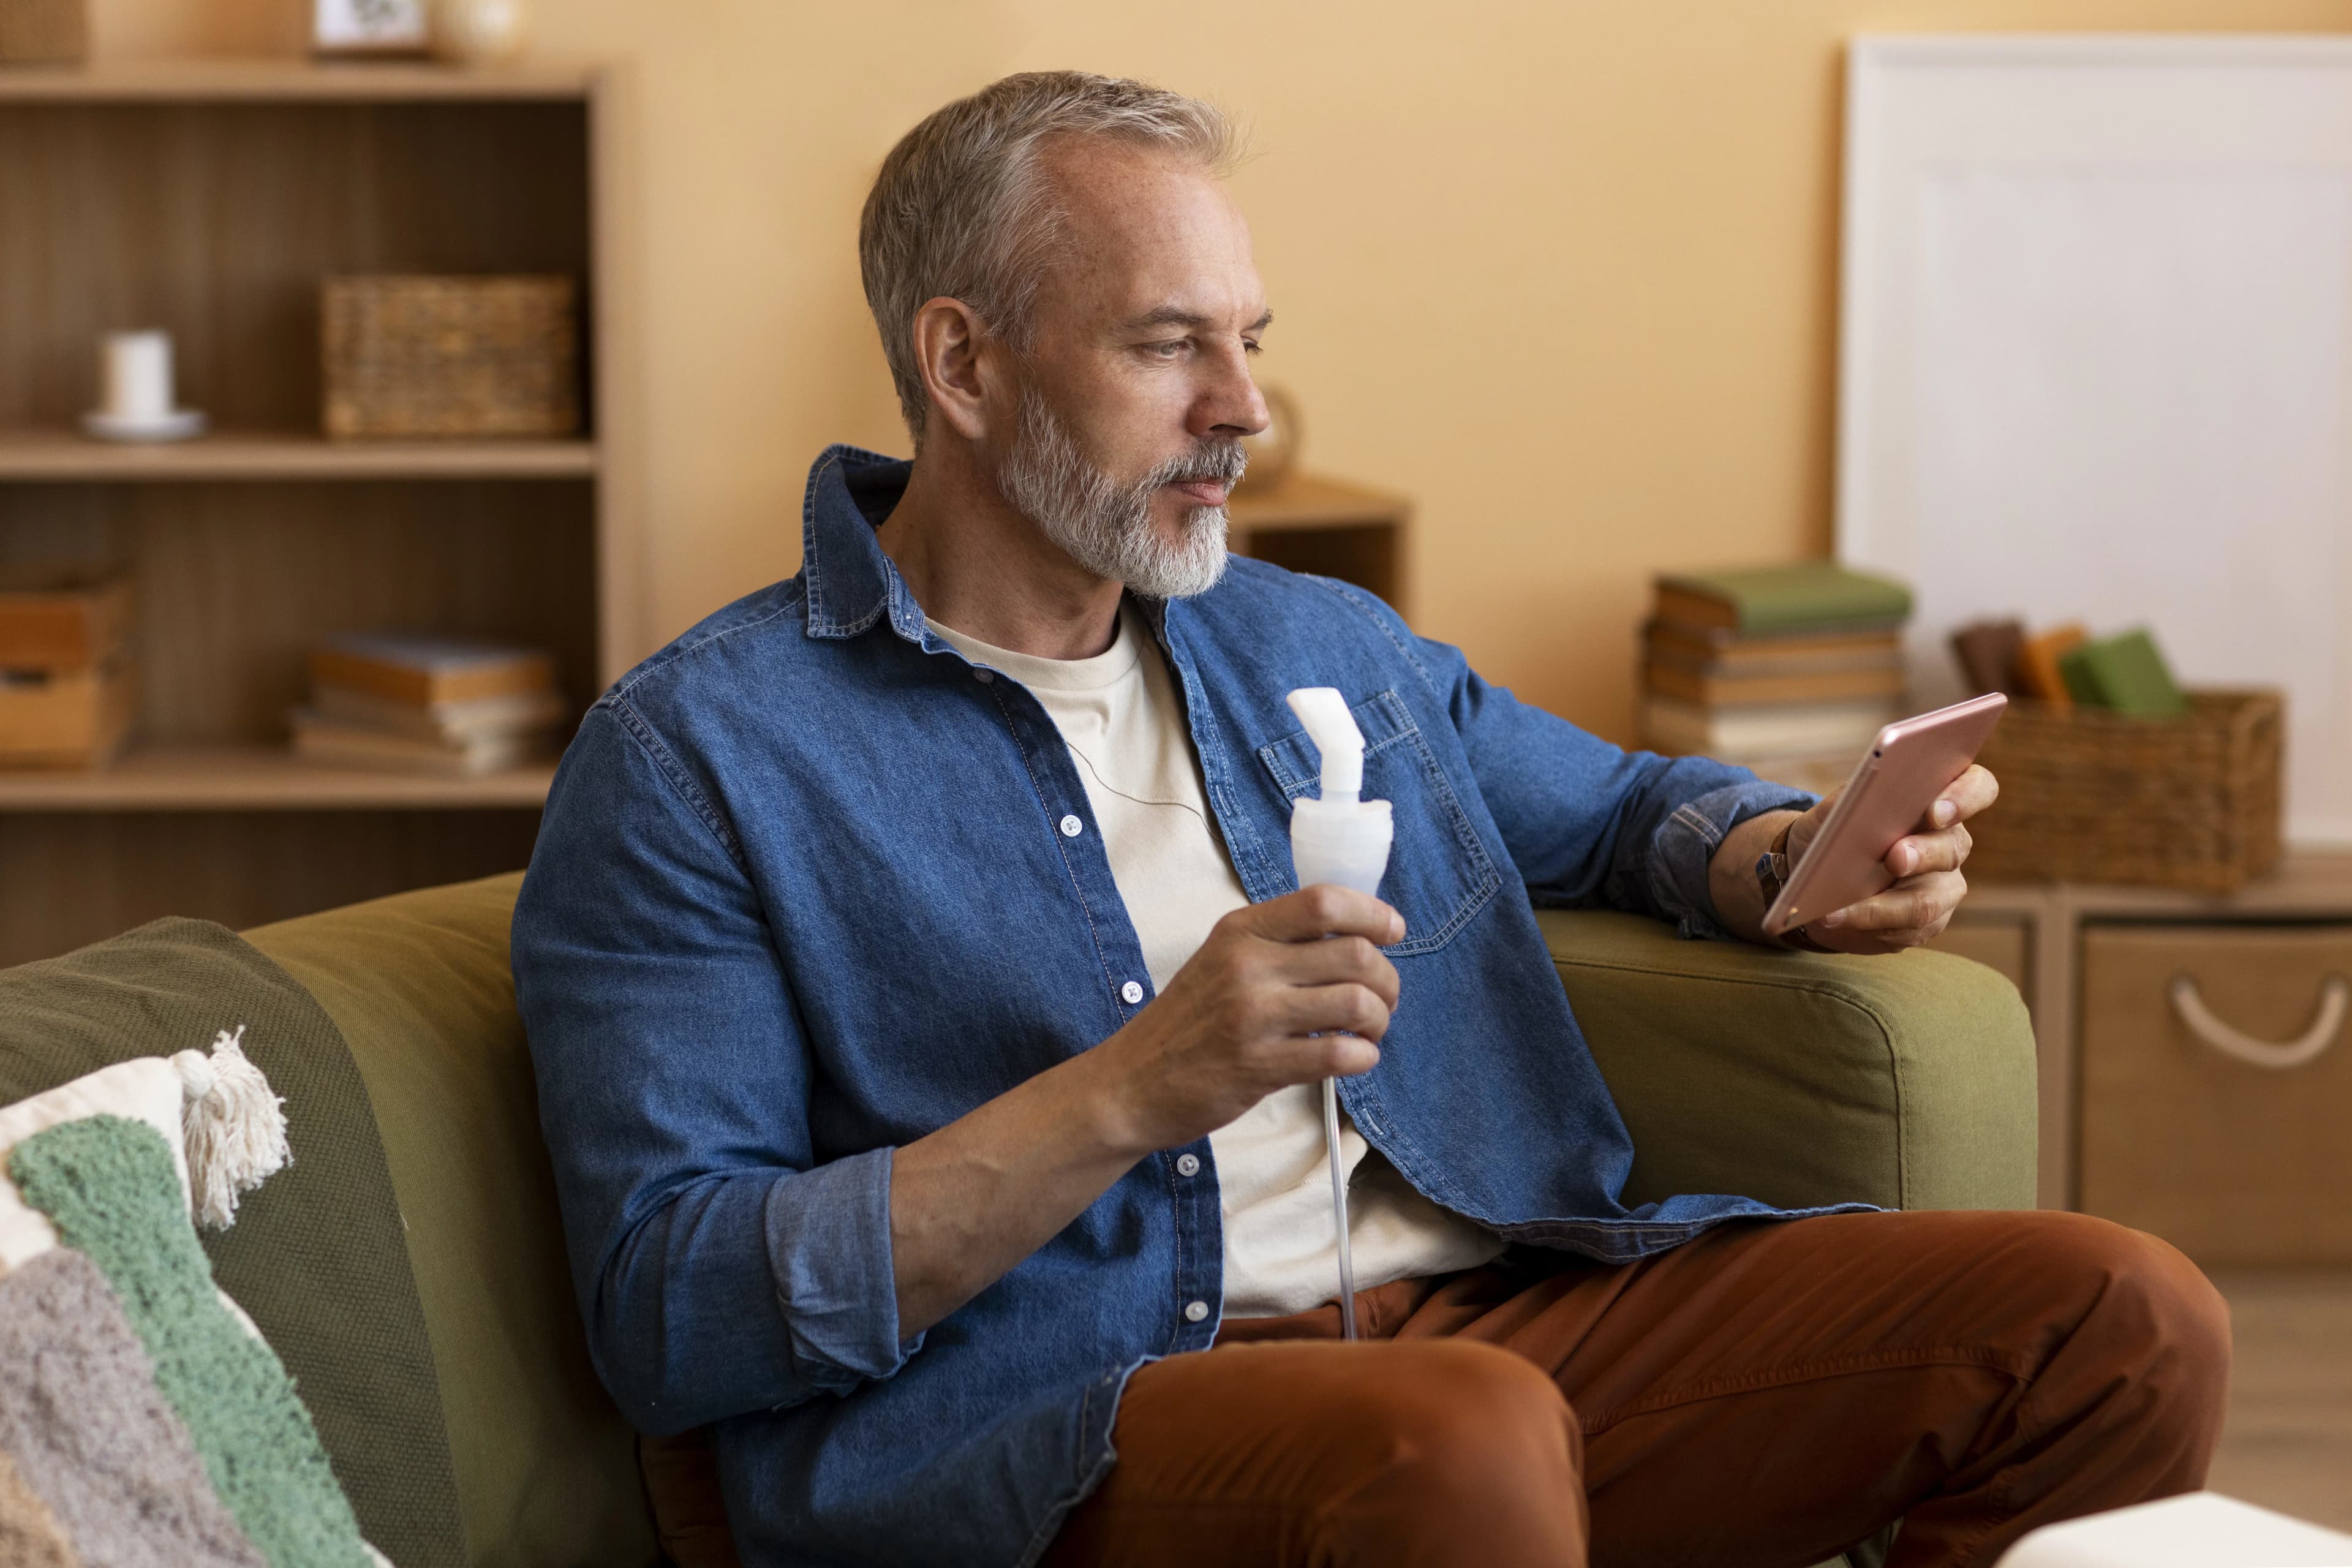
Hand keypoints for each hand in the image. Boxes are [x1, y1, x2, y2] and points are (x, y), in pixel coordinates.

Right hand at [1099, 885, 1403, 1153]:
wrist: (1132, 1082)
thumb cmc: (1187, 1022)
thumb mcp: (1221, 960)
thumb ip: (1278, 942)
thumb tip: (1356, 935)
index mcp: (1240, 930)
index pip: (1324, 902)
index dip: (1372, 913)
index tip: (1392, 931)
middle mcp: (1247, 965)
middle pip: (1354, 953)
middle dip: (1386, 978)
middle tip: (1382, 998)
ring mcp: (1253, 1017)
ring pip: (1356, 1002)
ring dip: (1379, 1019)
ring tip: (1368, 1031)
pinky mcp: (1260, 1066)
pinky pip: (1340, 1053)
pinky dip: (1363, 1056)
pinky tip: (1354, 1058)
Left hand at [1788, 763, 1999, 952]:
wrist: (1815, 879)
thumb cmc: (1829, 833)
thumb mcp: (1830, 812)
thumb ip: (1848, 801)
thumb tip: (1859, 799)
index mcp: (1936, 800)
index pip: (1977, 788)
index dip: (1965, 797)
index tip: (1934, 811)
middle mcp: (1948, 842)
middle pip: (1953, 847)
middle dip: (1923, 854)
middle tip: (1895, 859)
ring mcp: (1942, 885)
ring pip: (1929, 899)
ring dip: (1884, 906)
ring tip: (1838, 909)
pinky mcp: (1927, 921)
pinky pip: (1908, 930)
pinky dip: (1868, 925)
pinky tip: (1838, 919)